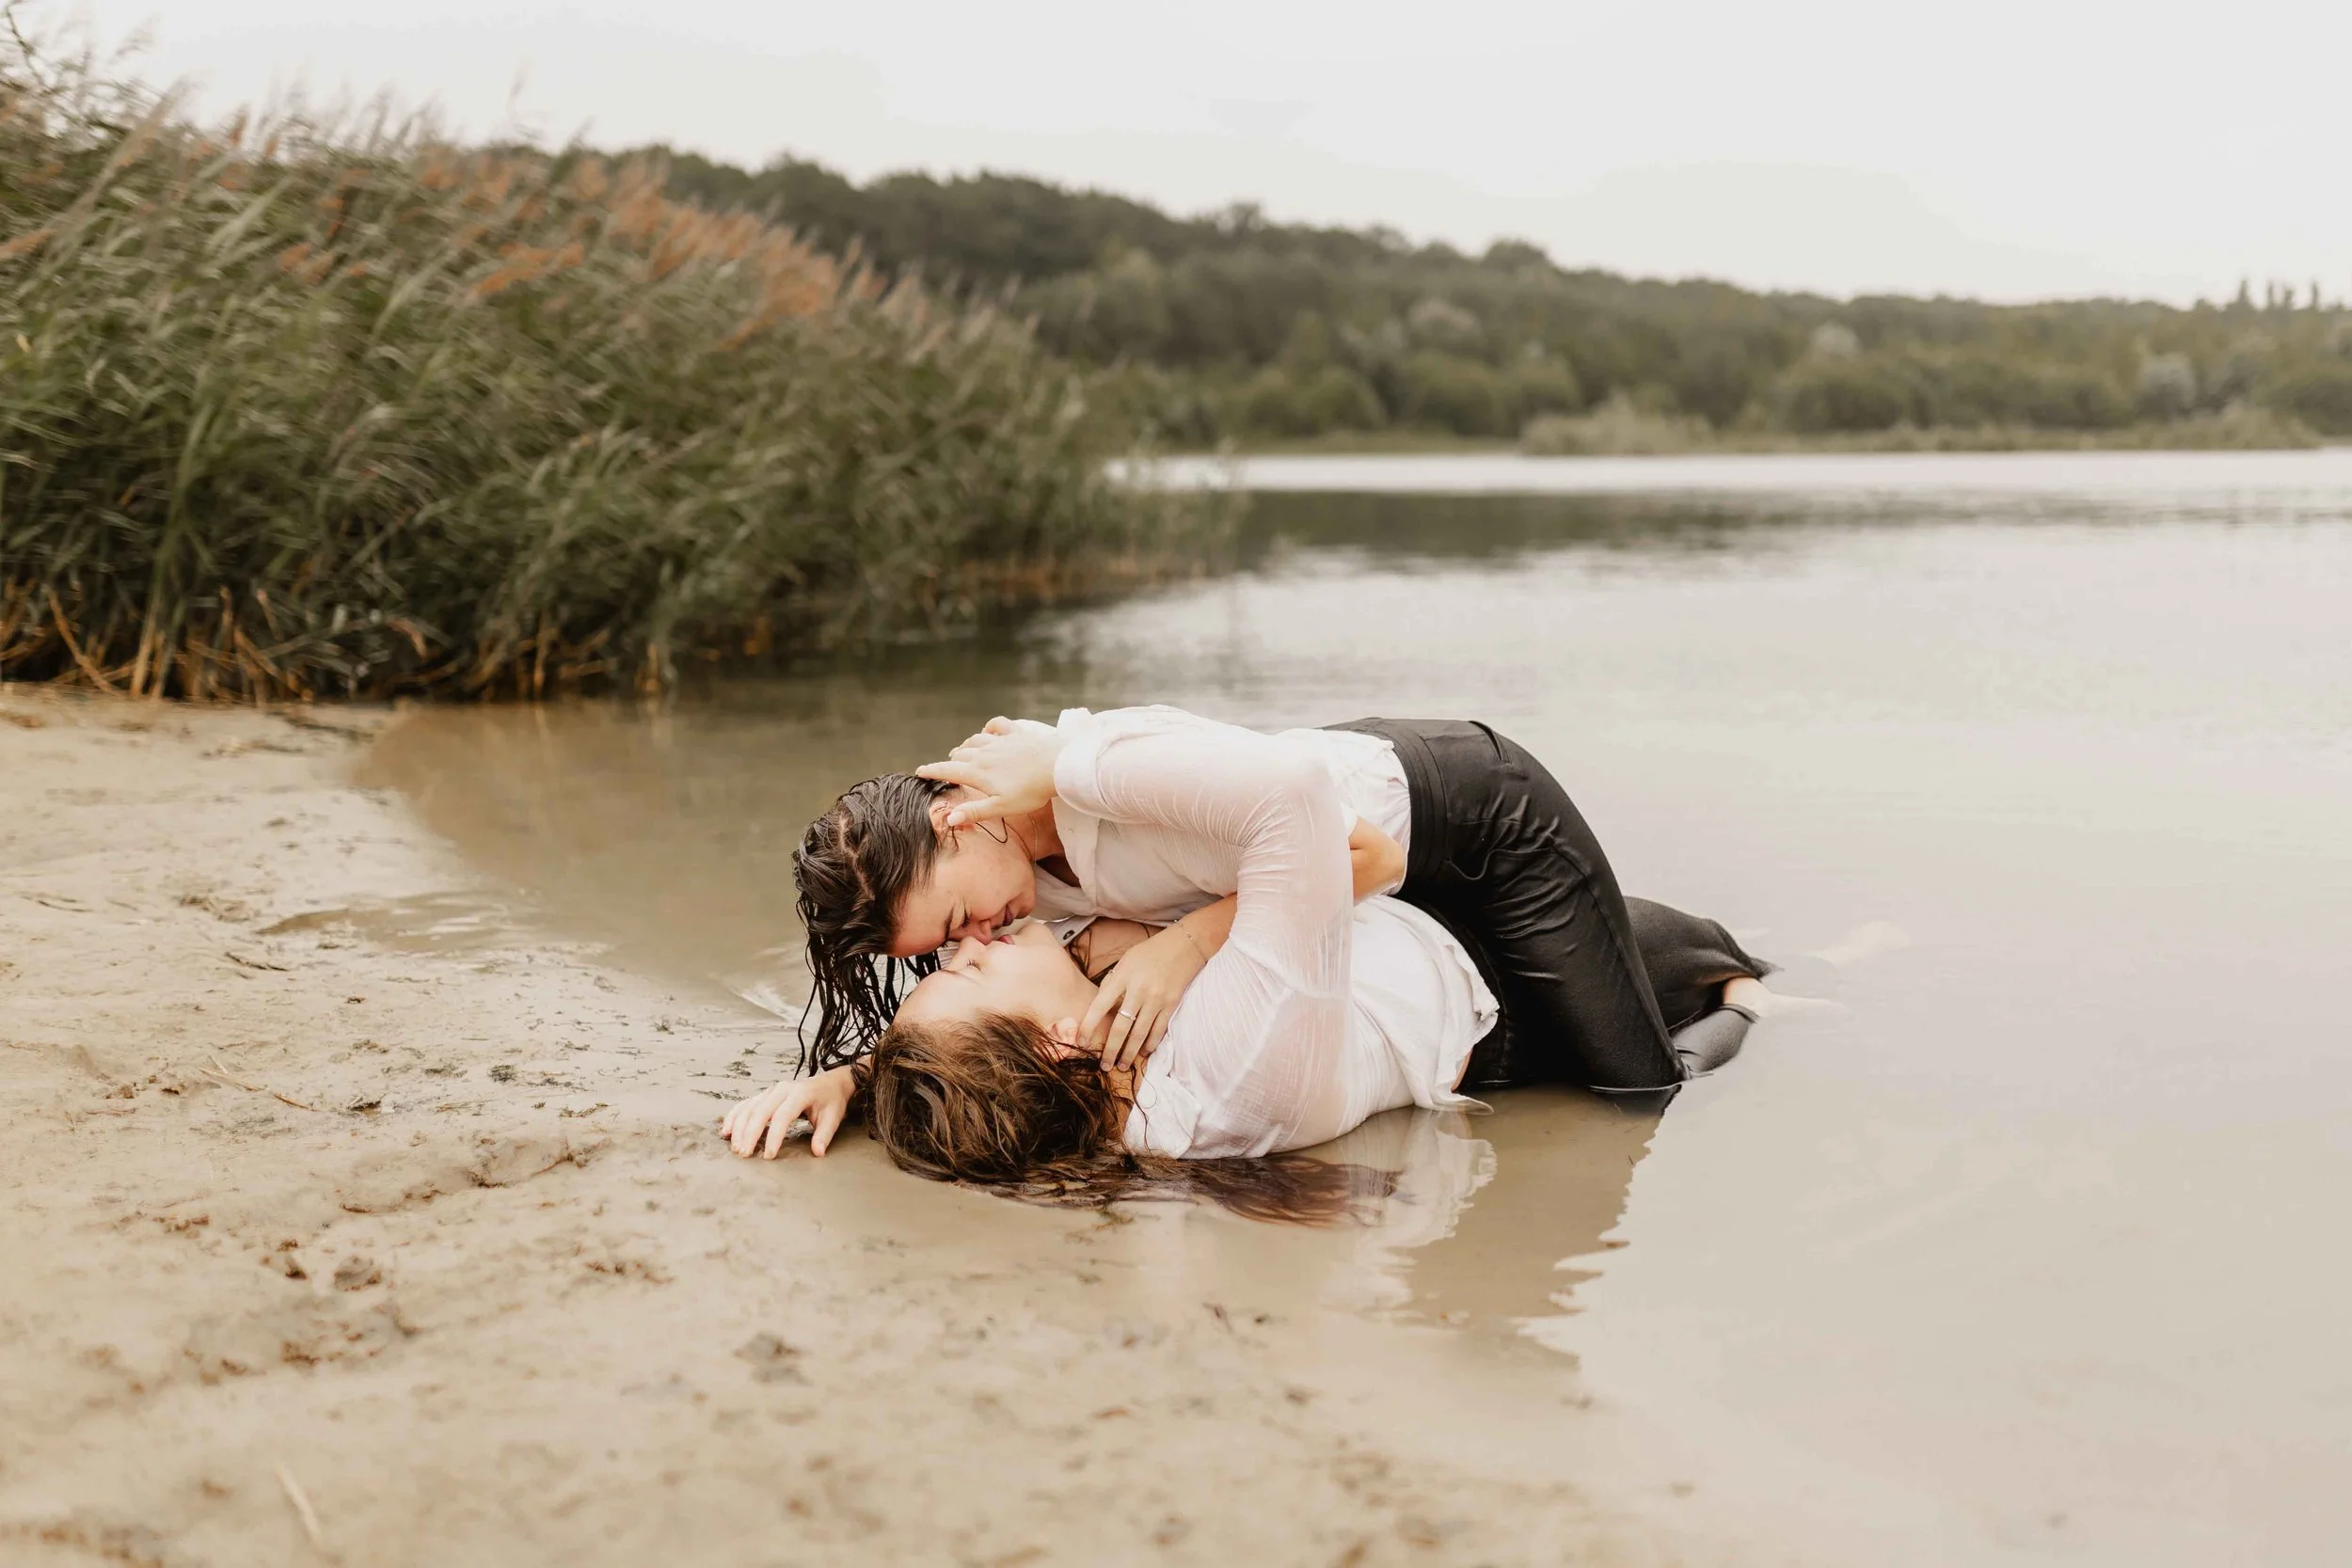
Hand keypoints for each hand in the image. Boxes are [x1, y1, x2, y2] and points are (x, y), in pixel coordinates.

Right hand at [722, 1065, 856, 1159]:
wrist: (830, 1083)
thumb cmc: (830, 1101)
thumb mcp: (833, 1117)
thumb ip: (824, 1135)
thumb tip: (817, 1152)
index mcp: (800, 1093)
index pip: (783, 1115)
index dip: (774, 1136)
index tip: (769, 1155)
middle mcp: (782, 1089)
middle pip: (760, 1111)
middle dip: (750, 1134)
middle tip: (745, 1154)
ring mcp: (771, 1090)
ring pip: (749, 1108)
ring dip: (739, 1128)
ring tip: (736, 1148)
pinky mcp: (764, 1095)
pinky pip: (745, 1104)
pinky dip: (734, 1117)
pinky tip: (727, 1131)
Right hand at [915, 717, 1062, 827]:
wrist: (1058, 765)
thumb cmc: (1031, 791)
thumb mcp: (1001, 807)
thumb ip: (975, 812)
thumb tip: (949, 818)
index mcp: (978, 772)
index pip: (949, 770)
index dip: (932, 771)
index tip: (919, 771)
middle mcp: (985, 753)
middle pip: (960, 754)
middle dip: (950, 760)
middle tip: (946, 766)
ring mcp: (1001, 741)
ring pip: (975, 739)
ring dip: (966, 745)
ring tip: (962, 750)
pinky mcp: (1018, 733)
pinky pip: (997, 725)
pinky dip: (989, 727)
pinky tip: (988, 730)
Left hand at [1080, 922, 1206, 1071]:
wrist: (1185, 945)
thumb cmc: (1150, 952)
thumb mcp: (1125, 961)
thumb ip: (1113, 983)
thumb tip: (1101, 1005)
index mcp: (1123, 977)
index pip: (1100, 1006)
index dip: (1089, 1026)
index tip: (1081, 1041)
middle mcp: (1139, 990)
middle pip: (1120, 1027)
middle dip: (1110, 1050)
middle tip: (1104, 1065)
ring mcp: (1157, 999)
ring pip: (1140, 1034)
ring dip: (1130, 1053)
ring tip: (1122, 1065)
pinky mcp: (1172, 1004)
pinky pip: (1159, 1030)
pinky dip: (1151, 1044)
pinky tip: (1144, 1053)